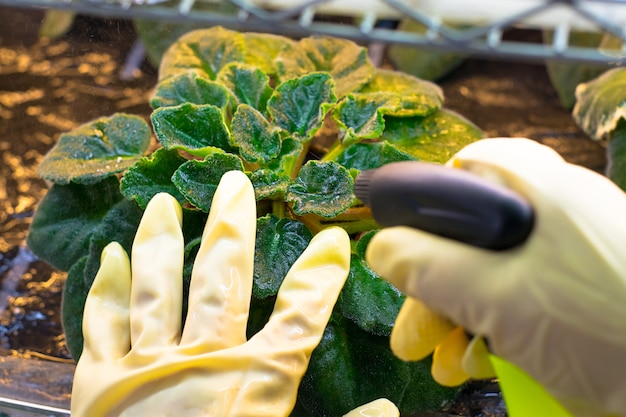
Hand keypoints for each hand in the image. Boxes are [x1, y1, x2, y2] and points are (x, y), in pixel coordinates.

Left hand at [70, 170, 350, 416]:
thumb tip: (390, 409)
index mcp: (254, 381)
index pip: (301, 314)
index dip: (321, 274)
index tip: (333, 240)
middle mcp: (201, 358)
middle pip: (221, 277)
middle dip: (233, 228)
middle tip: (237, 184)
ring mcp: (146, 366)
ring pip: (156, 287)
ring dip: (162, 241)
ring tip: (165, 202)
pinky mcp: (100, 384)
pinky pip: (101, 324)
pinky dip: (106, 288)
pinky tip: (108, 255)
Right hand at [366, 138, 625, 416]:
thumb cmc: (605, 331)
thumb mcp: (498, 299)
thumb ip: (429, 268)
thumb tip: (381, 248)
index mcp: (547, 192)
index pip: (476, 166)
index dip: (433, 199)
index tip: (407, 238)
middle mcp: (562, 216)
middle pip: (478, 233)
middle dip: (437, 285)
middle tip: (415, 331)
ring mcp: (578, 257)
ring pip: (500, 273)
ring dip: (462, 316)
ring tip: (443, 359)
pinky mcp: (588, 294)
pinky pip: (529, 299)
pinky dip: (499, 327)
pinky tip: (479, 361)